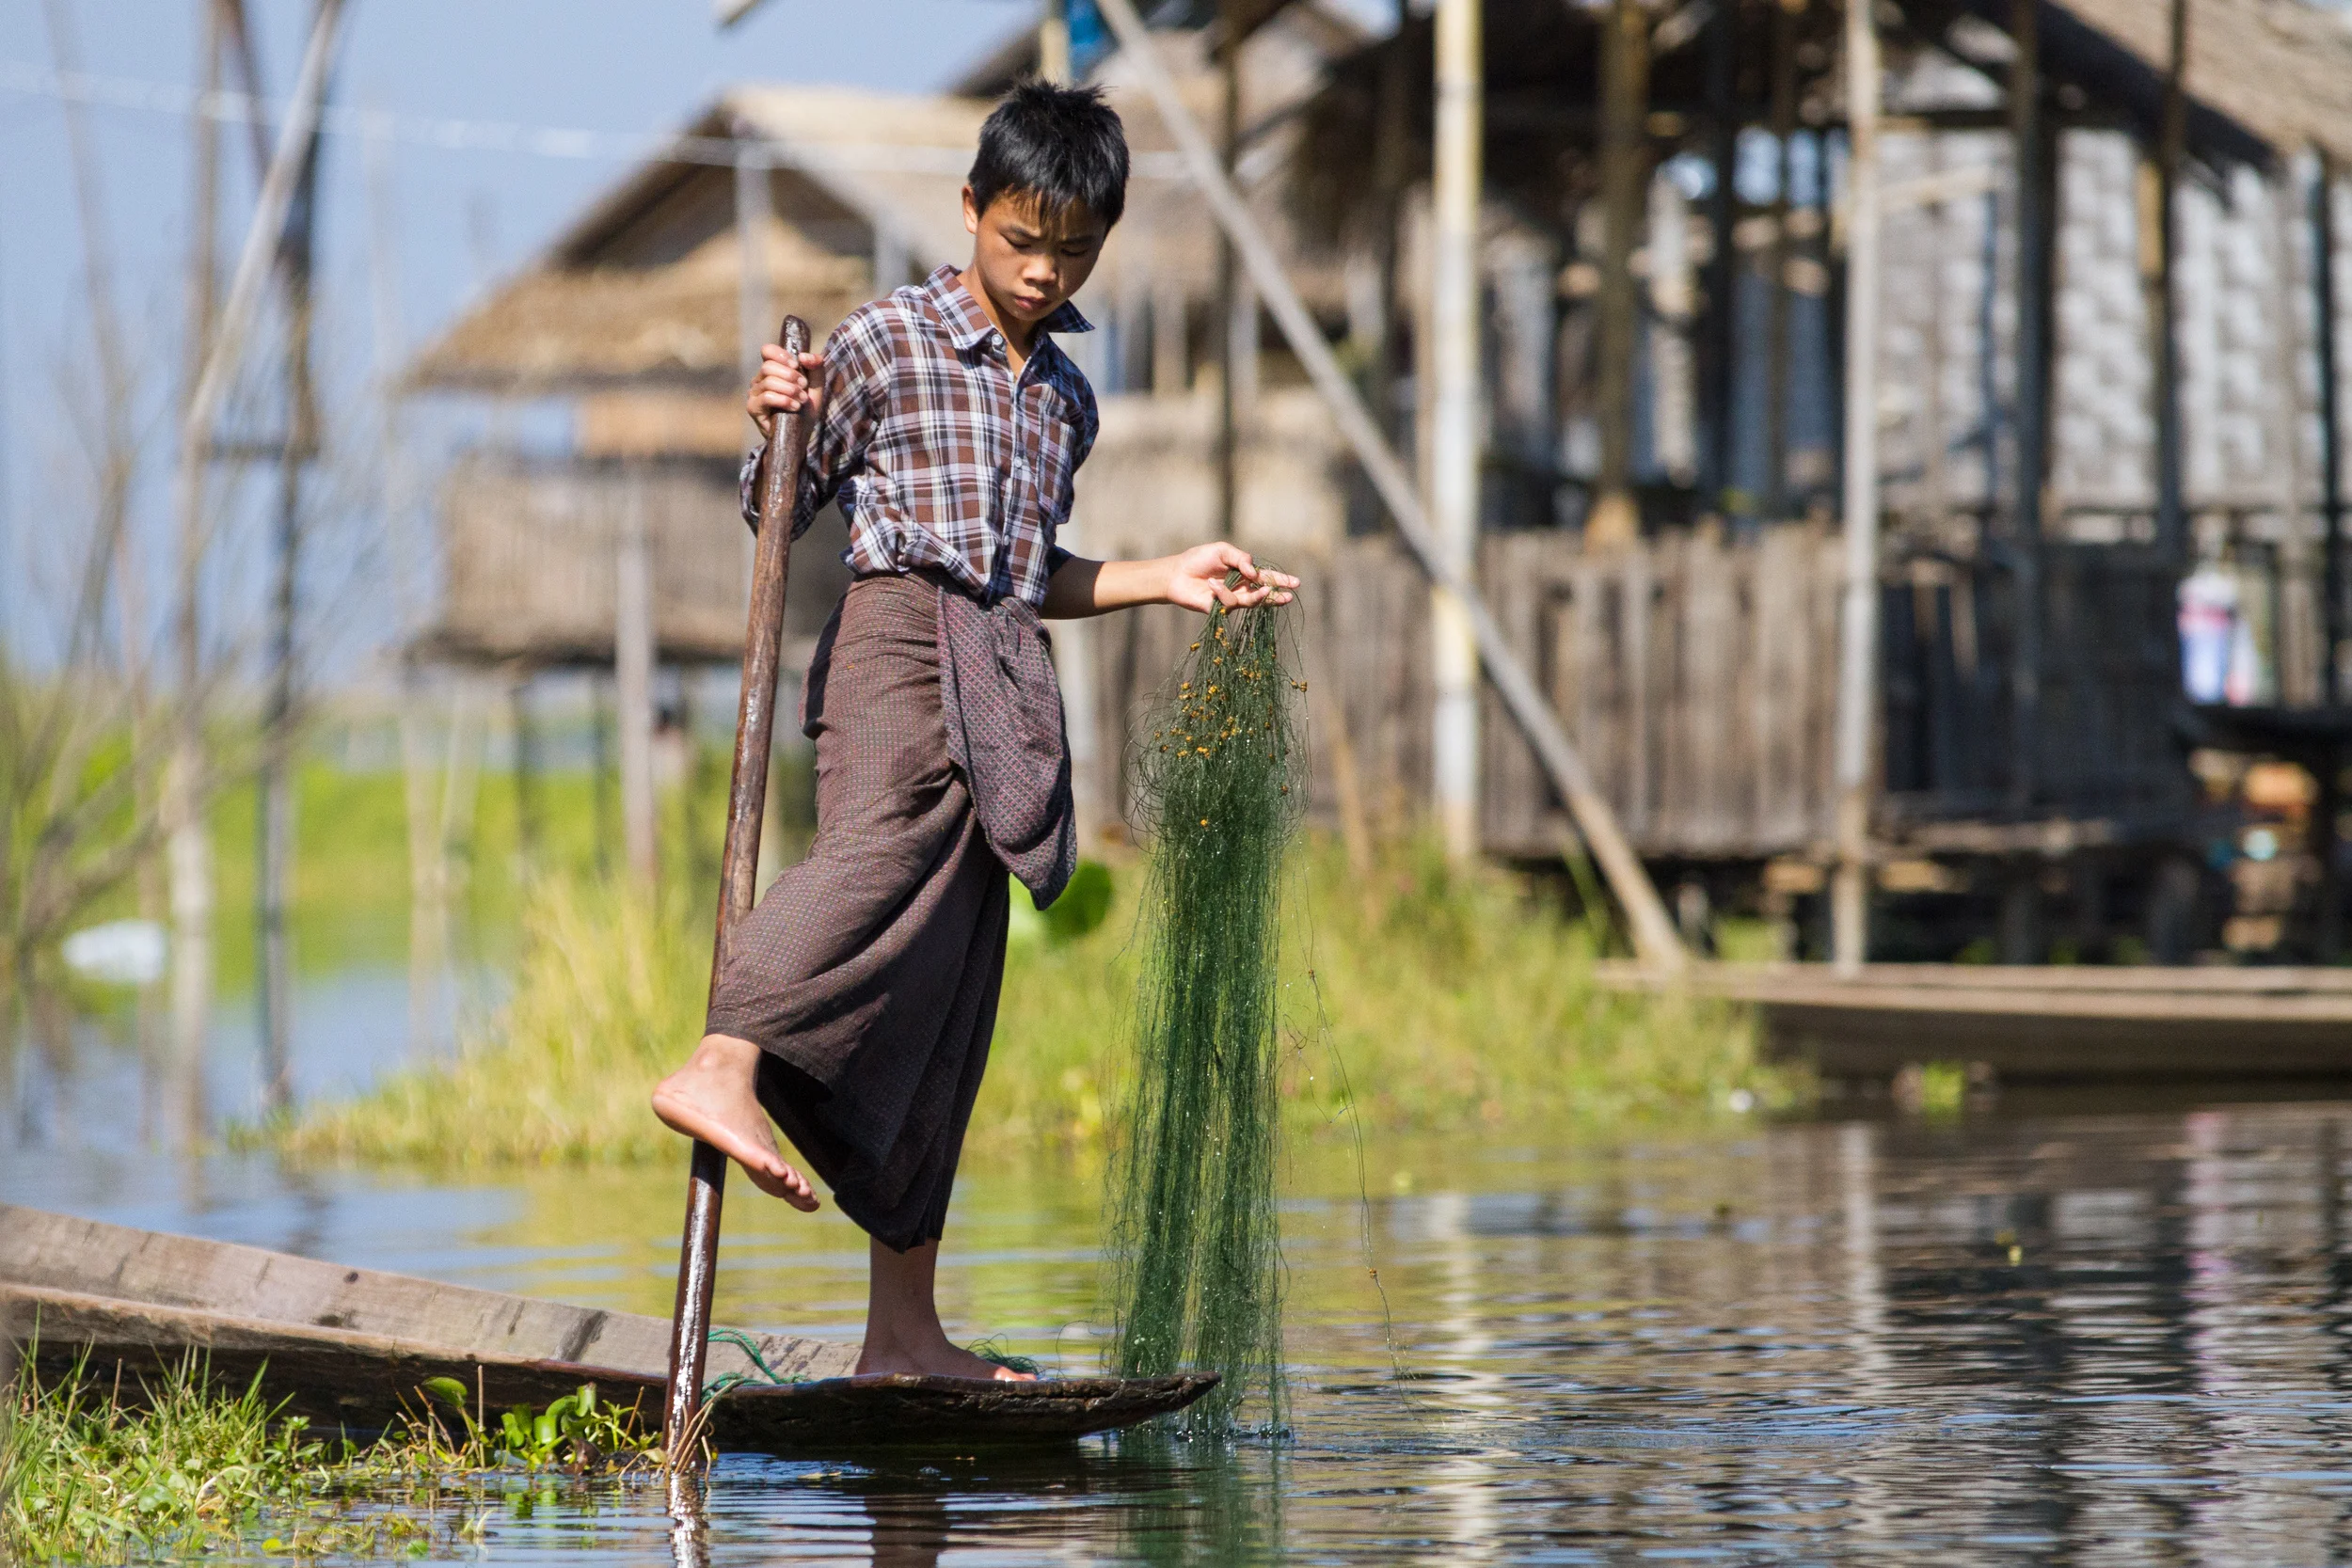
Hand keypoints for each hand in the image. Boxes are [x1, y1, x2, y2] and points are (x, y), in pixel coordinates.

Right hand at [747, 342, 822, 437]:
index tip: (797, 365)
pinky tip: (795, 407)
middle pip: (768, 366)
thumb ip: (816, 368)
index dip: (781, 354)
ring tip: (802, 400)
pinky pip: (767, 397)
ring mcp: (754, 394)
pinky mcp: (753, 408)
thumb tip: (805, 356)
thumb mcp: (815, 387)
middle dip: (790, 375)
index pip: (767, 351)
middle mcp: (759, 380)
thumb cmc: (805, 410)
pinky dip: (784, 400)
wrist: (800, 436)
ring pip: (768, 381)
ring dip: (790, 389)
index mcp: (772, 371)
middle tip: (804, 387)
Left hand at [1164, 543, 1298, 612]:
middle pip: (1264, 594)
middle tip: (1288, 597)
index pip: (1267, 577)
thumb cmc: (1199, 559)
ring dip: (1256, 595)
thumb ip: (1241, 559)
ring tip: (1258, 587)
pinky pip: (1229, 602)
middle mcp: (1241, 588)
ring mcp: (1232, 600)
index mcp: (1244, 573)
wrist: (1176, 573)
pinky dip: (1222, 592)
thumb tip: (1255, 574)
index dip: (1281, 581)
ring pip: (1251, 601)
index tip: (1296, 583)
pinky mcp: (1220, 609)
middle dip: (1277, 596)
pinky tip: (1211, 584)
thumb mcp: (1222, 551)